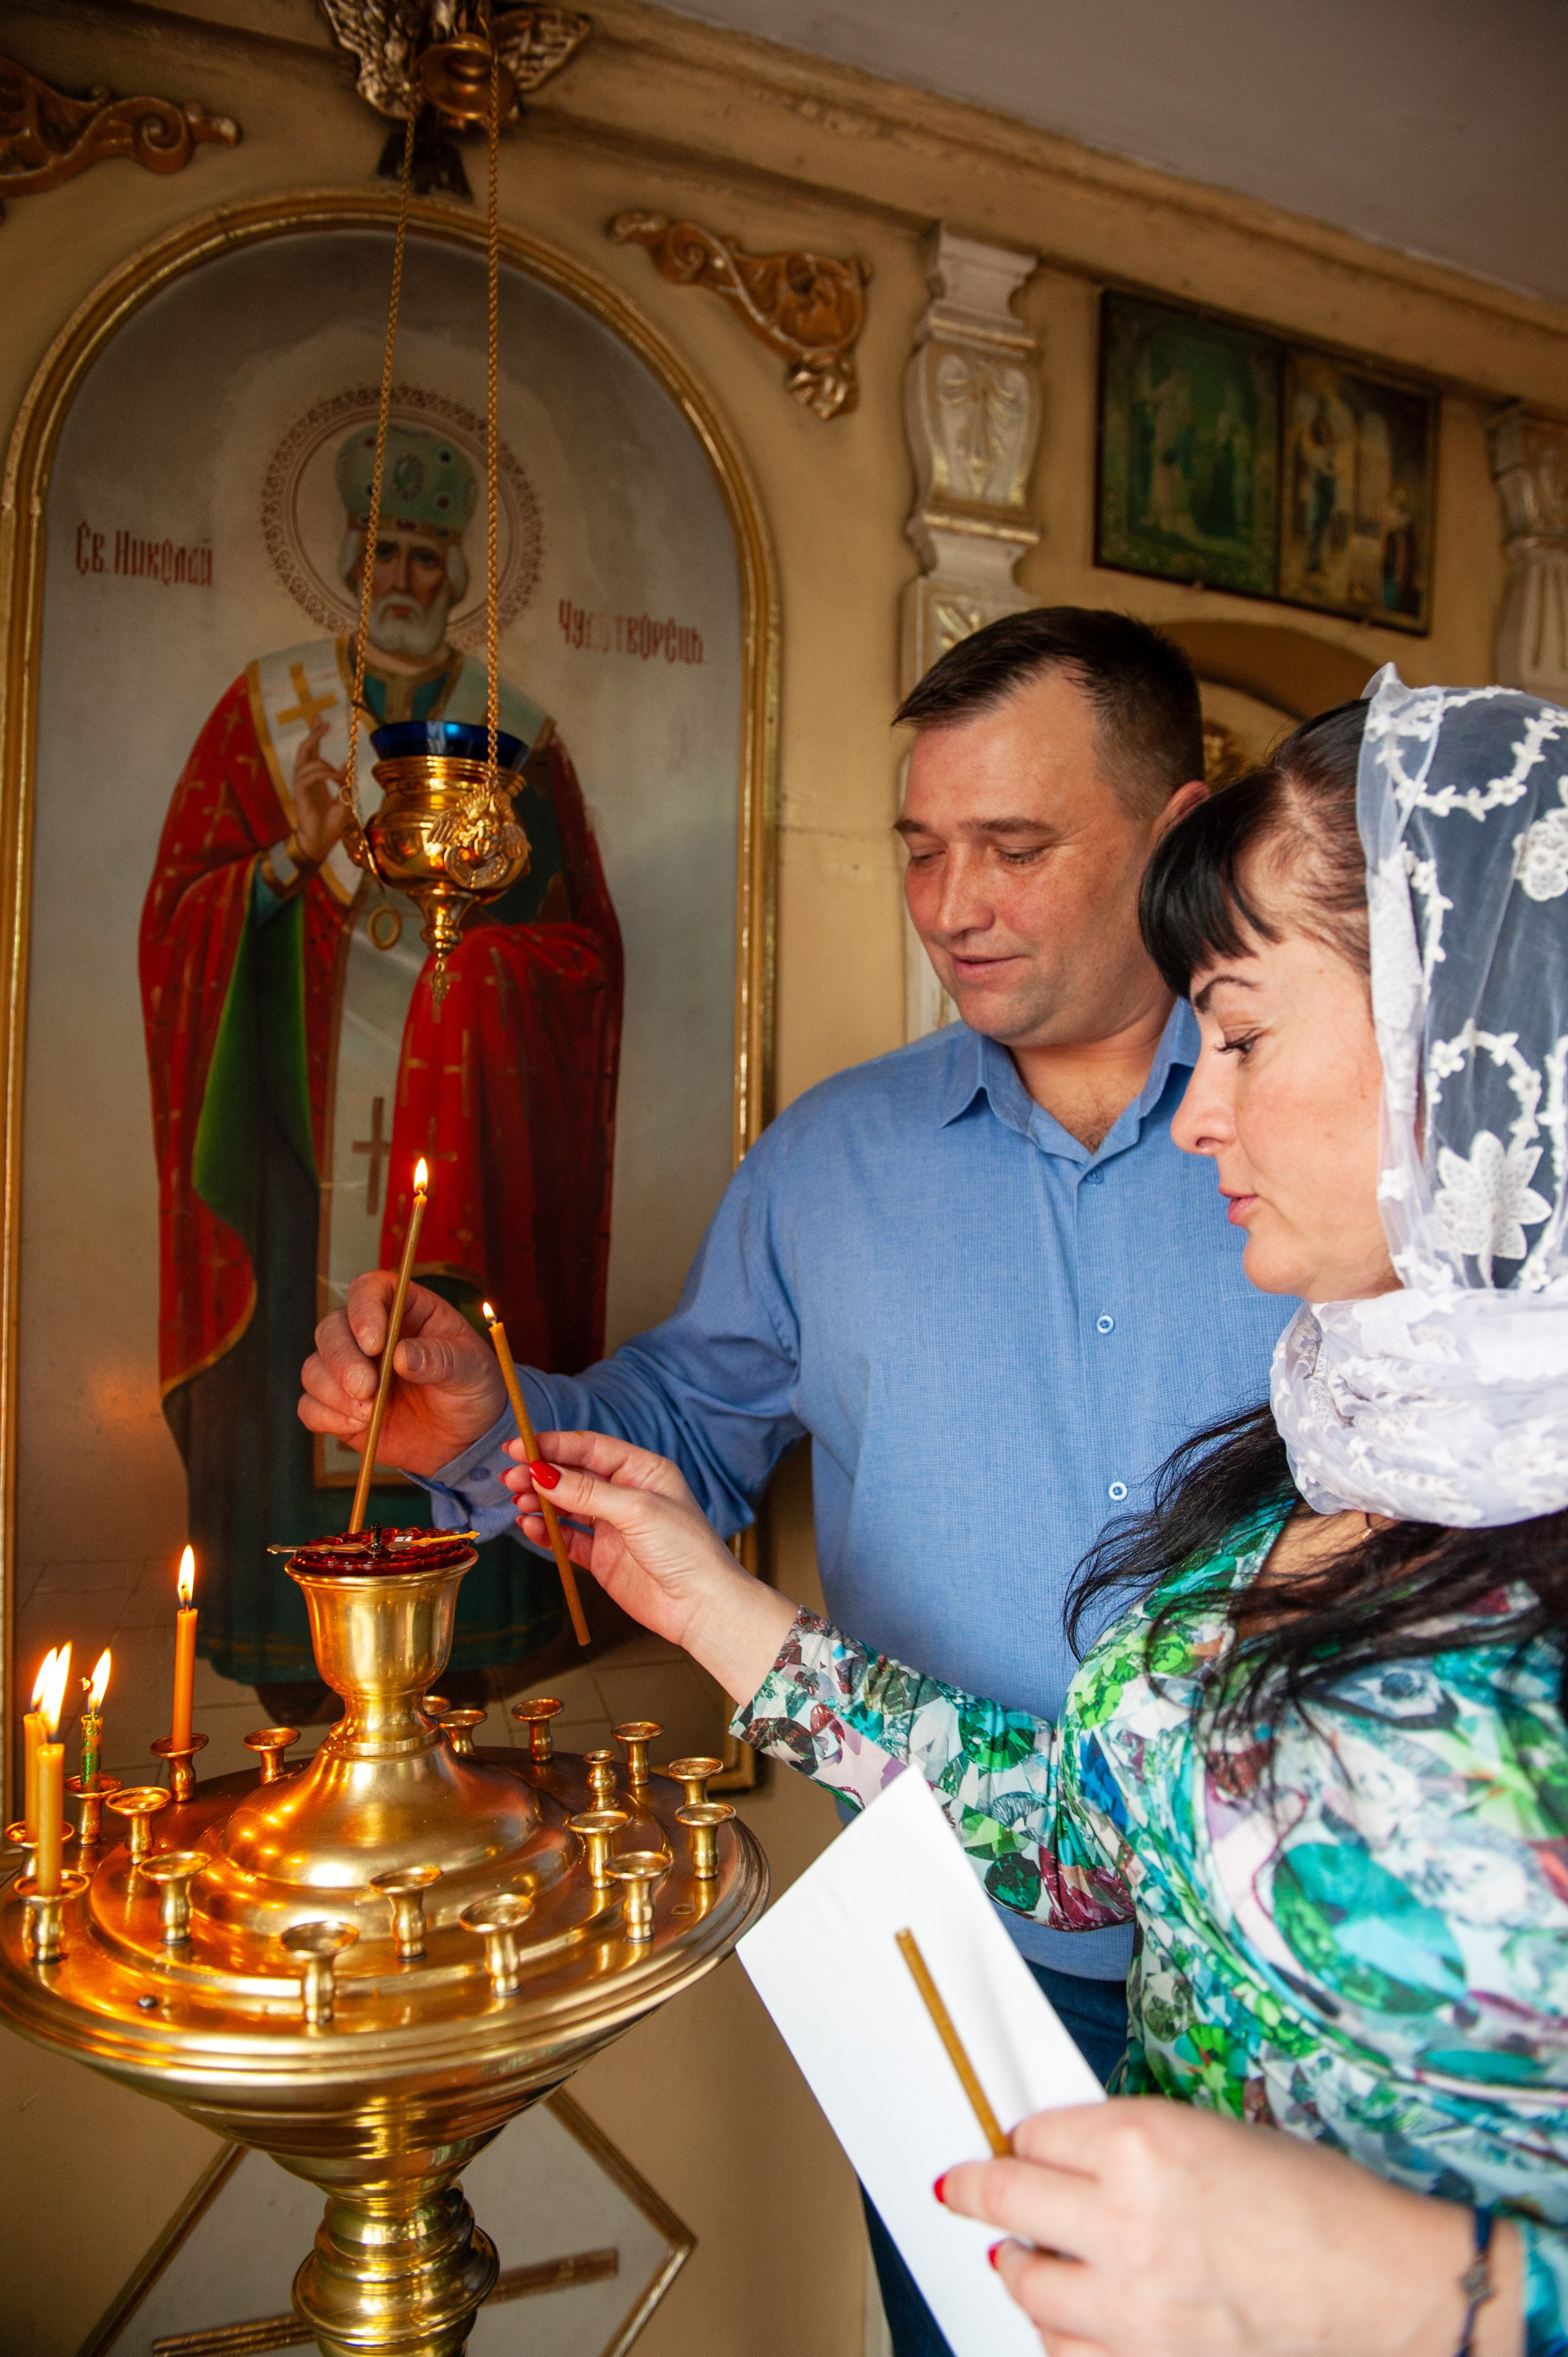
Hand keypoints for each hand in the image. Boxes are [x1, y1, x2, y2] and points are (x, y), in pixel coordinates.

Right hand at [292, 716, 349, 864]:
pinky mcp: (299, 795)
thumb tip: (348, 764)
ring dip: (323, 761)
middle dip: (313, 734)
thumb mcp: (344, 800)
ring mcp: (301, 787)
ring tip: (339, 771)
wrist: (320, 842)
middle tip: (323, 722)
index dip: (314, 733)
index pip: (312, 750)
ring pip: (305, 762)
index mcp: (314, 777)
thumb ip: (345, 782)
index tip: (320, 717)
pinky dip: (322, 773)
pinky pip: (306, 777)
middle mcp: (305, 779)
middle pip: (304, 750)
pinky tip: (335, 777)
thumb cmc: (331, 824)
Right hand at [298, 1273, 505, 1475]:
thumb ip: (442, 1359)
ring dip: (333, 1391)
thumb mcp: (472, 1370)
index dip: (363, 1310)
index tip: (373, 1343)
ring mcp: (350, 1371)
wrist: (467, 1439)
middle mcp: (370, 1335)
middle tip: (367, 1389)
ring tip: (370, 1414)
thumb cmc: (472, 1390)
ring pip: (314, 1367)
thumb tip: (402, 1356)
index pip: (369, 1290)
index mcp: (405, 1309)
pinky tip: (358, 1426)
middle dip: (342, 1360)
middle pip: (331, 1328)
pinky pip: (310, 1406)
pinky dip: (326, 1416)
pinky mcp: (339, 1406)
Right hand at [505, 1430, 795, 1697]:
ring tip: (517, 1503)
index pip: (590, 1448)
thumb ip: (587, 1492)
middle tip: (510, 1478)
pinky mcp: (603, 1557)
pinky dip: (546, 1532)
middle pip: (573, 1475)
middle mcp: (626, 1494)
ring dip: (539, 1503)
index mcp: (643, 1471)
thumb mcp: (637, 1510)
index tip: (518, 1447)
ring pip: (566, 1506)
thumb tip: (543, 1474)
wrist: (701, 1606)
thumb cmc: (687, 1550)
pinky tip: (530, 1527)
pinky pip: (567, 1539)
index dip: (553, 1446)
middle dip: (540, 1475)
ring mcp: (613, 1526)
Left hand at [938, 2099, 1521, 2356]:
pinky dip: (1057, 2332)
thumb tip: (1063, 2155)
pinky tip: (1068, 2316)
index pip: (1034, 2133)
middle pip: (1007, 2200)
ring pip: (1027, 2284)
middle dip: (976, 2190)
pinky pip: (1065, 2351)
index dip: (1019, 2138)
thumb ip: (1130, 2145)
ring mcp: (1132, 2301)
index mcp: (1141, 2142)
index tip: (1004, 2143)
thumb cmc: (1314, 2201)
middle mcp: (1124, 2218)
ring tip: (1022, 2257)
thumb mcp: (1211, 2133)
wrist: (1379, 2284)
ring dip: (1018, 2266)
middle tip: (959, 2186)